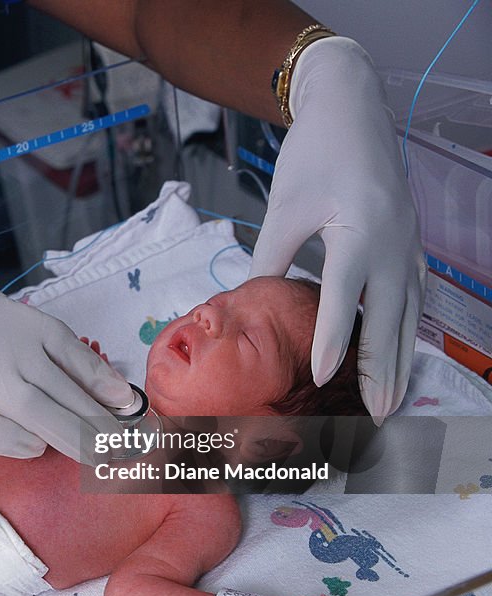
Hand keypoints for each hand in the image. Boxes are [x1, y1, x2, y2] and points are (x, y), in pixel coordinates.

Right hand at [0, 278, 132, 461]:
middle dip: (99, 418)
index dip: (101, 378)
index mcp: (0, 308)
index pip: (65, 346)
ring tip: (99, 458)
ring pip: (42, 411)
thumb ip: (7, 338)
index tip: (127, 403)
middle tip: (127, 443)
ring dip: (76, 438)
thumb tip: (59, 379)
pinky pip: (1, 432)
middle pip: (61, 383)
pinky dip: (24, 444)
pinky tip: (36, 450)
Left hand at [250, 37, 425, 422]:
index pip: (343, 300)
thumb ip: (270, 258)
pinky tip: (401, 352)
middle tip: (375, 416)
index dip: (330, 342)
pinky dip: (408, 329)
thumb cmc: (314, 154)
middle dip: (383, 371)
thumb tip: (249, 303)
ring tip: (393, 400)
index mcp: (358, 232)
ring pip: (409, 314)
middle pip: (390, 319)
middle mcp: (393, 243)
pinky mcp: (410, 242)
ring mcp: (408, 244)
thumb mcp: (285, 207)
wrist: (352, 108)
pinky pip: (415, 296)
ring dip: (402, 359)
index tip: (320, 379)